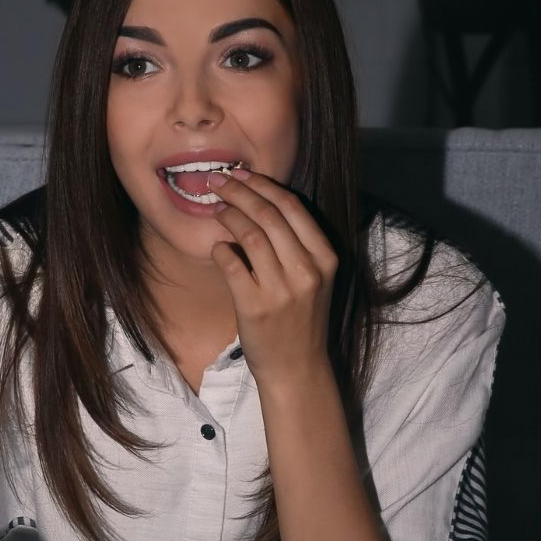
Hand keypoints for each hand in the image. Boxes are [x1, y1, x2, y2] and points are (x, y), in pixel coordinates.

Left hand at [206, 167, 339, 387]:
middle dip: (239, 192)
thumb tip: (258, 202)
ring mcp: (282, 290)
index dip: (263, 185)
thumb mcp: (313, 278)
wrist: (296, 367)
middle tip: (218, 182)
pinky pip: (232, 265)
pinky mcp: (255, 306)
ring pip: (250, 235)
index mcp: (325, 258)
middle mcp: (308, 271)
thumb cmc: (301, 318)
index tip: (241, 174)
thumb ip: (295, 244)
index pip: (293, 207)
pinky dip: (220, 250)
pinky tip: (217, 247)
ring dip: (228, 216)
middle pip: (269, 215)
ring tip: (215, 209)